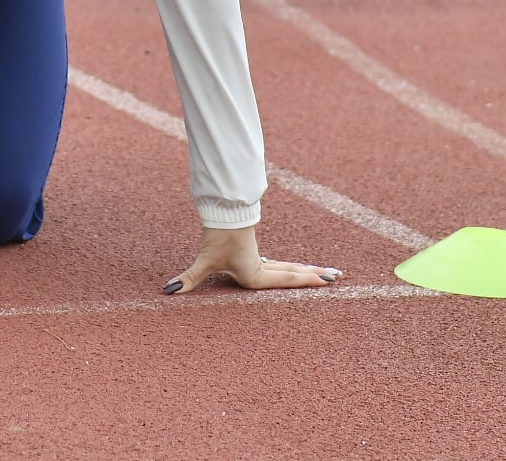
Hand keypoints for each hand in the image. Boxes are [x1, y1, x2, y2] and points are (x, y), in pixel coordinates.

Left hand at [163, 225, 339, 294]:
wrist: (220, 214)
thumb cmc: (216, 239)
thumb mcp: (204, 261)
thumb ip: (188, 278)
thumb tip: (167, 291)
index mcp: (255, 274)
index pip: (287, 279)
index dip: (308, 280)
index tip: (328, 281)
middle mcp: (262, 269)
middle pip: (294, 272)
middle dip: (315, 276)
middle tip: (338, 277)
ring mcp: (261, 260)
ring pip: (290, 267)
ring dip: (308, 271)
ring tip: (329, 274)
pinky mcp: (255, 254)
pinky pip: (281, 264)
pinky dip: (294, 268)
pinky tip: (299, 270)